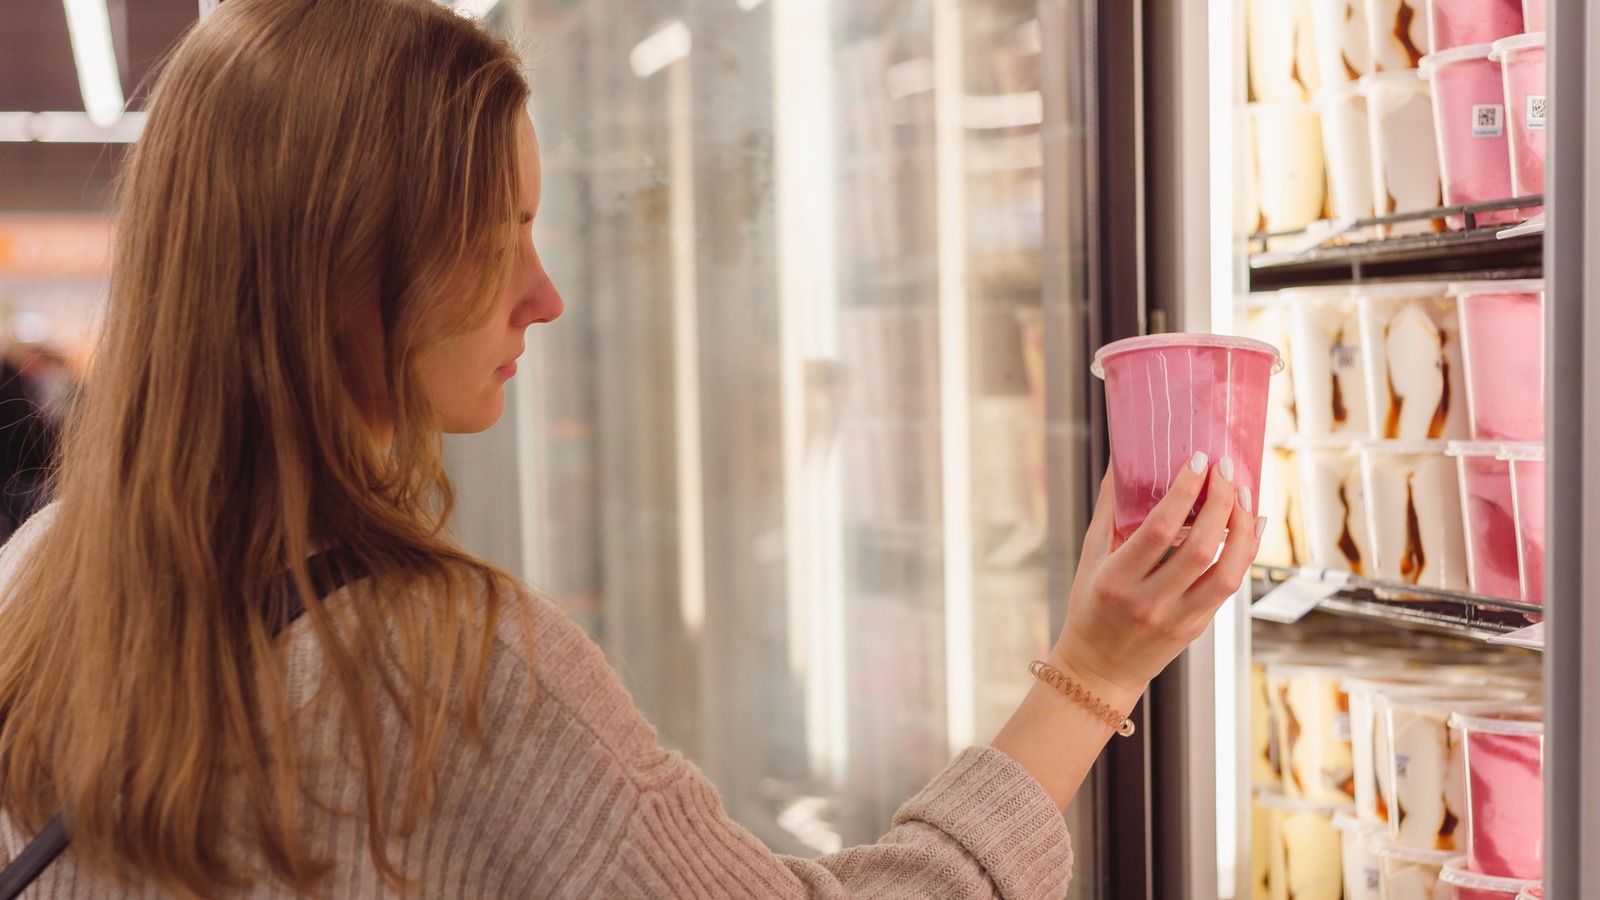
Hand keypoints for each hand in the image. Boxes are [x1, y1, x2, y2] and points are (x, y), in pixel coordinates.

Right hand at [1049, 453, 1262, 704]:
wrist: (1099, 669)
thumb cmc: (1091, 607)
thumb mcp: (1091, 557)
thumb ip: (1108, 509)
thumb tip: (1120, 461)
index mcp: (1116, 580)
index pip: (1159, 530)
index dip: (1184, 491)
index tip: (1197, 460)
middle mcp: (1149, 602)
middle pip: (1200, 548)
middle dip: (1220, 502)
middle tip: (1224, 469)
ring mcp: (1177, 619)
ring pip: (1227, 572)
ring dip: (1243, 529)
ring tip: (1244, 494)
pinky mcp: (1198, 628)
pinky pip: (1229, 587)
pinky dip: (1246, 552)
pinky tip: (1251, 525)